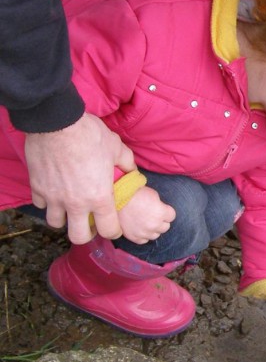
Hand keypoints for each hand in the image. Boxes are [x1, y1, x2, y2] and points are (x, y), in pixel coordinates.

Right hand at [25, 113, 135, 243]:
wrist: (57, 123)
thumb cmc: (90, 135)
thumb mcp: (117, 148)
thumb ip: (126, 163)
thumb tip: (131, 170)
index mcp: (100, 197)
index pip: (108, 230)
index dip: (113, 231)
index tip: (112, 227)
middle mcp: (76, 203)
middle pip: (79, 237)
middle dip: (86, 234)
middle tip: (89, 223)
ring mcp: (54, 197)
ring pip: (56, 223)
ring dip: (64, 218)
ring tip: (70, 208)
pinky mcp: (37, 188)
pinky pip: (41, 205)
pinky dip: (47, 202)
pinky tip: (54, 192)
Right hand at [118, 186, 175, 244]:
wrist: (116, 198)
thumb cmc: (136, 193)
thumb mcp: (154, 195)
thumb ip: (160, 205)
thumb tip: (161, 210)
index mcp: (161, 213)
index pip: (172, 216)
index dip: (167, 212)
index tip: (161, 209)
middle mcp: (154, 225)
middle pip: (165, 227)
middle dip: (161, 221)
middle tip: (154, 215)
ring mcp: (143, 233)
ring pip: (155, 235)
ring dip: (153, 229)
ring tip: (146, 222)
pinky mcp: (133, 237)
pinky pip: (143, 240)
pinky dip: (143, 235)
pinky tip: (140, 228)